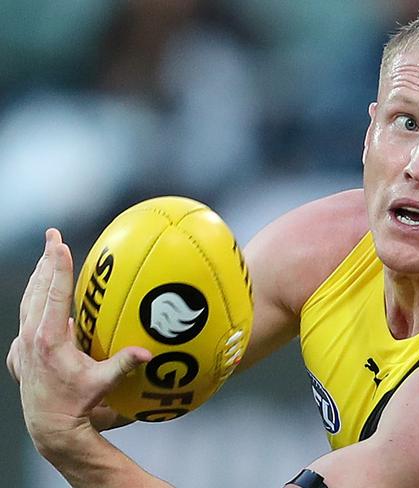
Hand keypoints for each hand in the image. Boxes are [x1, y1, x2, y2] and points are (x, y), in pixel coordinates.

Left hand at [11, 229, 150, 456]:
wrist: (49, 428)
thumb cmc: (77, 405)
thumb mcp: (102, 384)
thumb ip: (124, 364)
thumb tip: (148, 352)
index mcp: (48, 340)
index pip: (53, 294)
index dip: (57, 267)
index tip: (58, 243)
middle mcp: (30, 339)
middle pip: (36, 291)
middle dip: (46, 262)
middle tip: (52, 237)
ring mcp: (22, 347)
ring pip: (27, 303)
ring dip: (39, 279)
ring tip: (48, 259)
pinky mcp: (20, 355)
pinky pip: (24, 321)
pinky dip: (33, 304)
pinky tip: (40, 301)